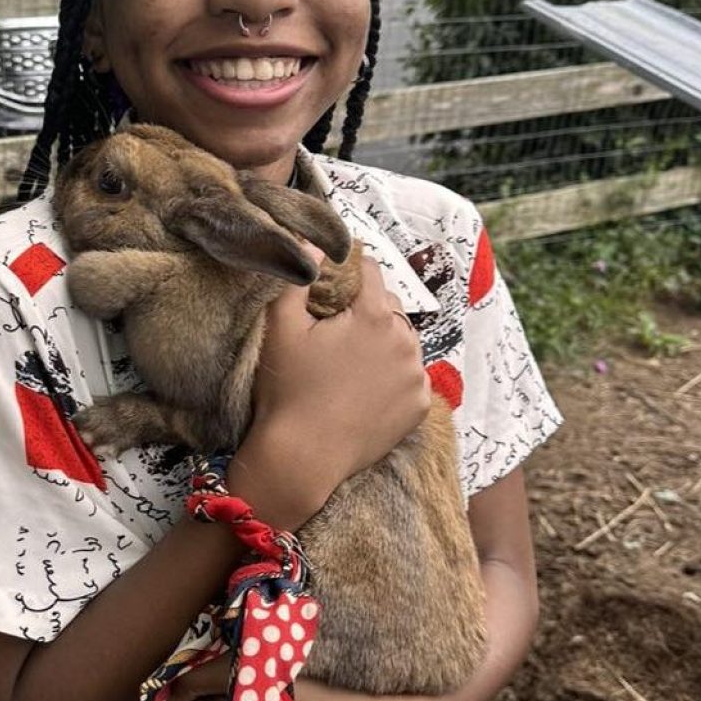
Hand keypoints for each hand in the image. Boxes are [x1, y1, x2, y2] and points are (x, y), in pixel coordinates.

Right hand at [233, 254, 429, 525]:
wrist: (302, 457)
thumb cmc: (287, 389)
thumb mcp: (281, 325)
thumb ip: (298, 275)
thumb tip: (312, 242)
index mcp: (376, 314)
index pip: (368, 270)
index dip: (346, 273)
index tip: (328, 288)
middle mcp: (407, 341)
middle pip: (388, 306)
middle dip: (364, 310)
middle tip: (332, 333)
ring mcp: (417, 376)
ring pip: (401, 341)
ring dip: (381, 343)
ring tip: (348, 363)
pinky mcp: (419, 406)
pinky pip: (409, 377)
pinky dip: (391, 377)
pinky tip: (362, 390)